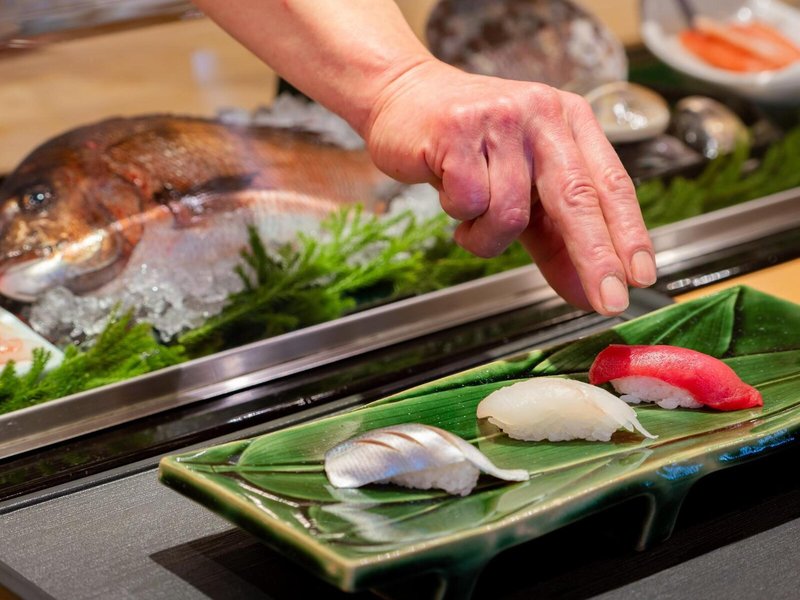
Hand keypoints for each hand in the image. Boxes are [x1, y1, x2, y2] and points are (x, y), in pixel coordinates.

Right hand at [363, 59, 655, 315]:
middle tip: (611, 300)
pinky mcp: (456, 131)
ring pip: (509, 212)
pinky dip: (459, 215)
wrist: (403, 96)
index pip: (610, 183)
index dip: (629, 233)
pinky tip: (450, 194)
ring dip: (487, 236)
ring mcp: (499, 119)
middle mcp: (542, 114)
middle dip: (596, 256)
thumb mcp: (522, 186)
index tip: (641, 275)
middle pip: (577, 196)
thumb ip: (556, 238)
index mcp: (570, 121)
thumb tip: (585, 293)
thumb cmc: (469, 145)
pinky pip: (468, 202)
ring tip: (471, 220)